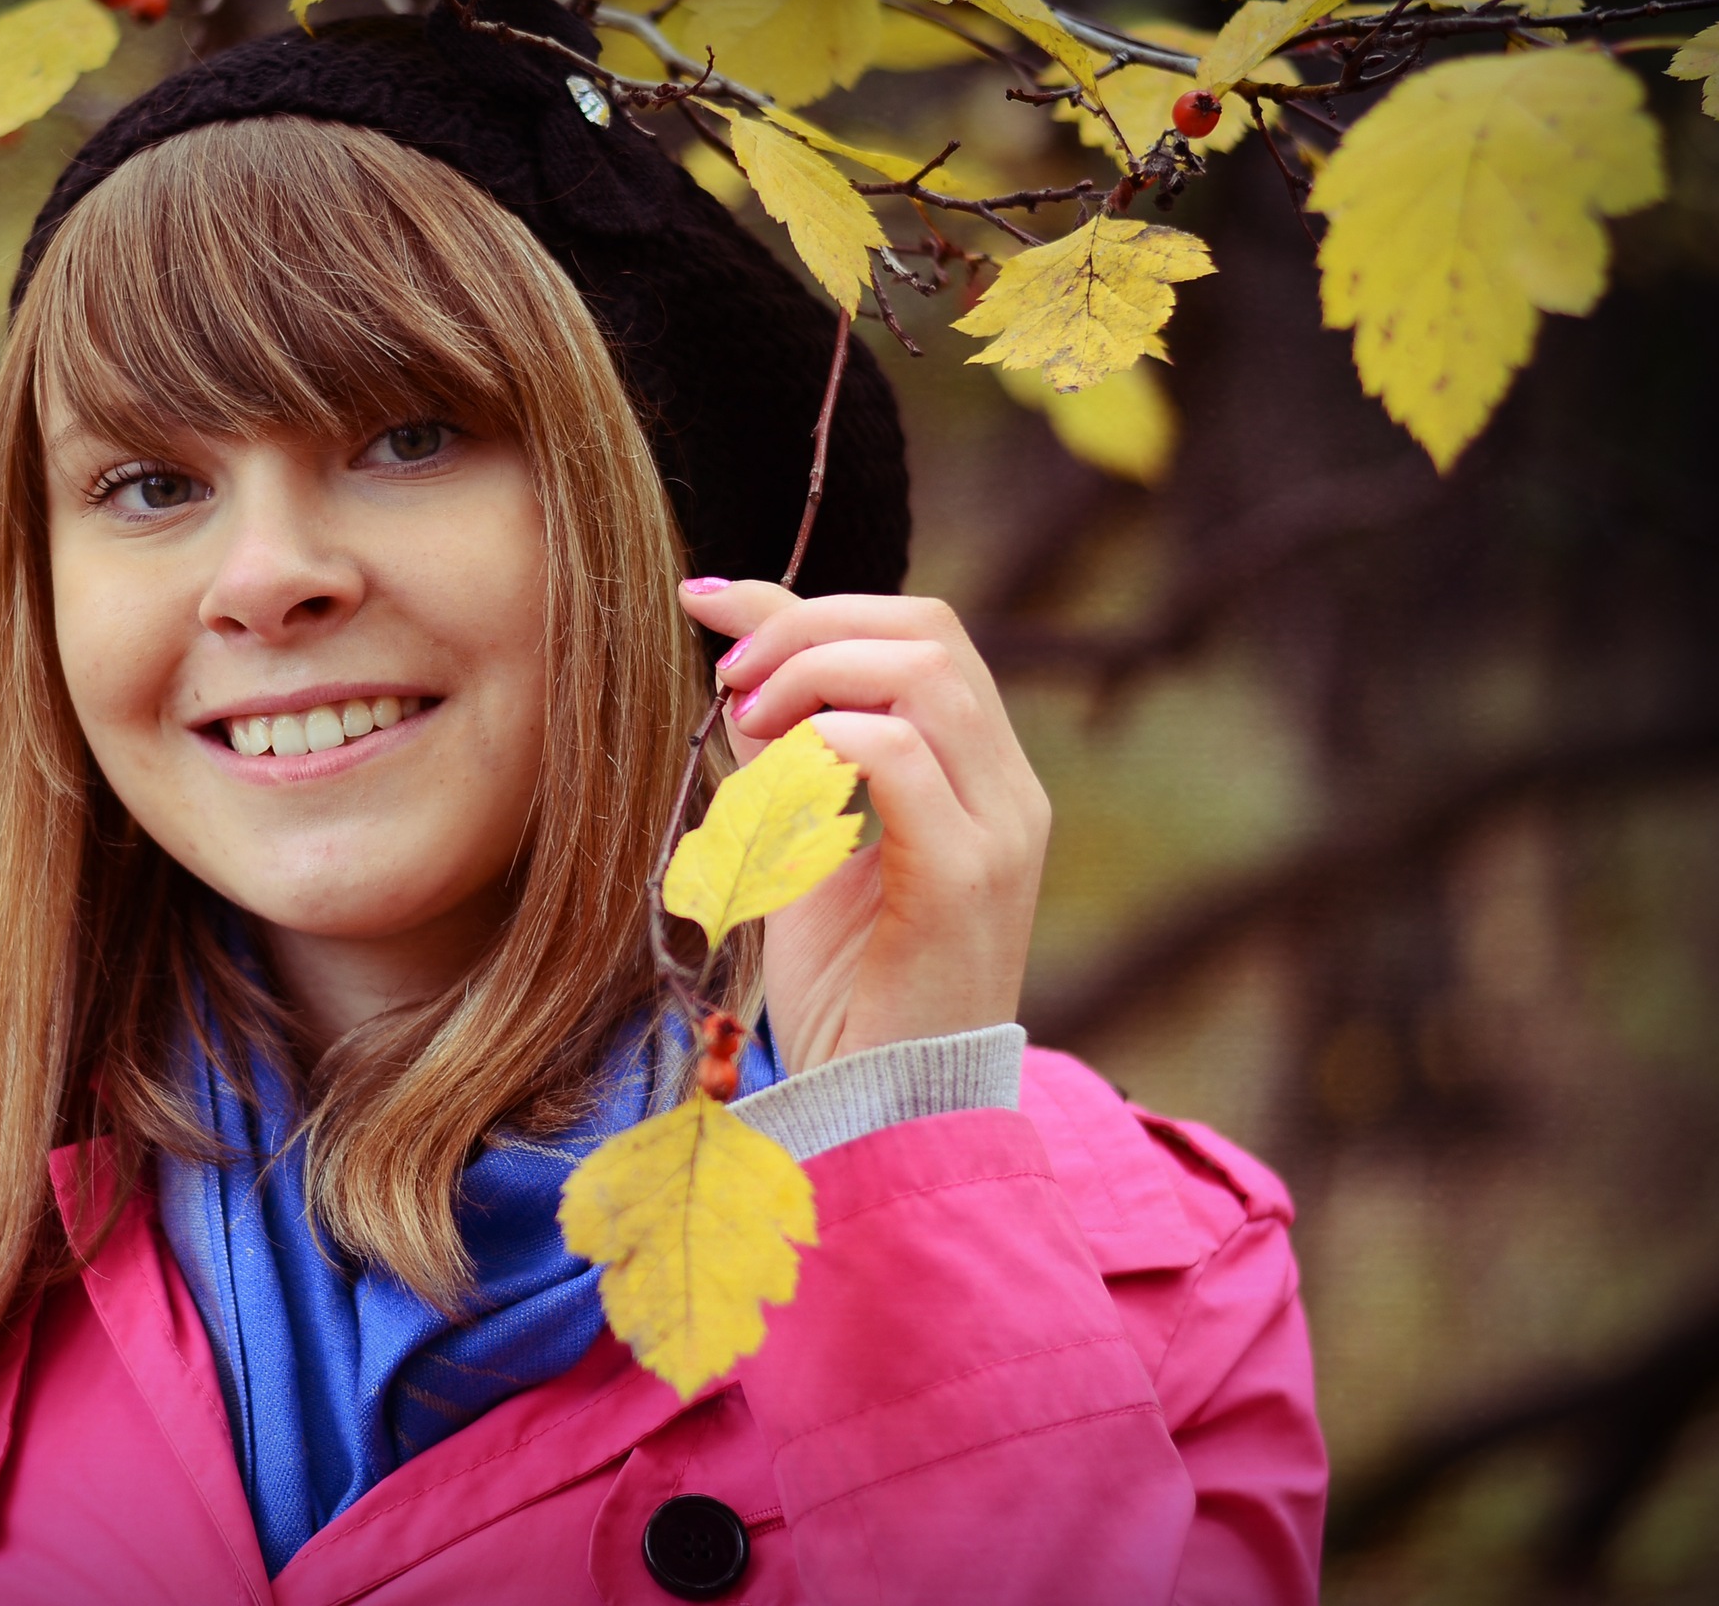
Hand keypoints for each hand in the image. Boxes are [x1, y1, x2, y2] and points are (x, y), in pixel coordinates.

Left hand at [678, 580, 1050, 1074]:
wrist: (888, 1113)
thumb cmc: (847, 992)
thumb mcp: (805, 844)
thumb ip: (786, 753)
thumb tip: (735, 657)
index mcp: (981, 775)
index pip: (922, 633)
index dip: (814, 604)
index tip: (710, 607)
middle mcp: (1009, 790)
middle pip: (928, 630)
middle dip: (809, 627)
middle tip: (730, 680)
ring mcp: (999, 831)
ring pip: (924, 673)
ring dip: (813, 675)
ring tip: (748, 725)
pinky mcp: (965, 878)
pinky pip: (898, 757)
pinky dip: (819, 746)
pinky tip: (772, 791)